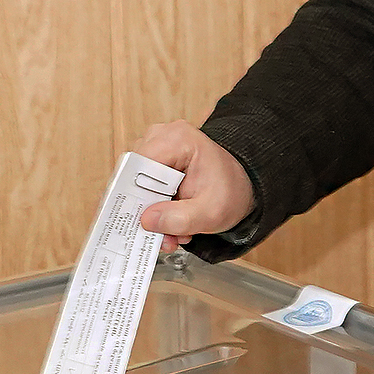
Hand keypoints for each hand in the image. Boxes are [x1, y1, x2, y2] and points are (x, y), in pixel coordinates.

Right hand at [133, 121, 254, 250]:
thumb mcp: (211, 213)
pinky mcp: (154, 164)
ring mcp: (156, 149)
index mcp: (179, 140)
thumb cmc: (230, 191)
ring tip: (172, 232)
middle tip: (161, 235)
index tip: (136, 221)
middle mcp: (162, 138)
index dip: (133, 195)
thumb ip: (180, 219)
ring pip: (135, 187)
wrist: (240, 188)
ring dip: (151, 215)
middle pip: (133, 177)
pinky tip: (171, 224)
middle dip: (145, 212)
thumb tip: (146, 221)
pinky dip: (154, 211)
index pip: (139, 165)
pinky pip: (141, 190)